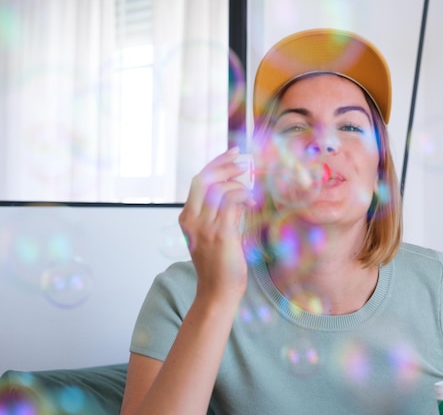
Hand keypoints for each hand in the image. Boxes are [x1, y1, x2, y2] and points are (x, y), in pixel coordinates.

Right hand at [178, 147, 254, 301]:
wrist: (217, 291)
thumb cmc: (218, 265)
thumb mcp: (214, 234)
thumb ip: (221, 214)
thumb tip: (236, 194)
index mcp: (187, 218)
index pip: (198, 181)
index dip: (215, 164)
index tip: (231, 154)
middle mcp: (191, 220)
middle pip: (204, 179)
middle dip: (224, 165)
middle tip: (243, 162)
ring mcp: (204, 227)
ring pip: (219, 188)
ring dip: (238, 183)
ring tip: (250, 192)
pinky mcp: (220, 233)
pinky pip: (231, 202)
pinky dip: (243, 195)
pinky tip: (252, 202)